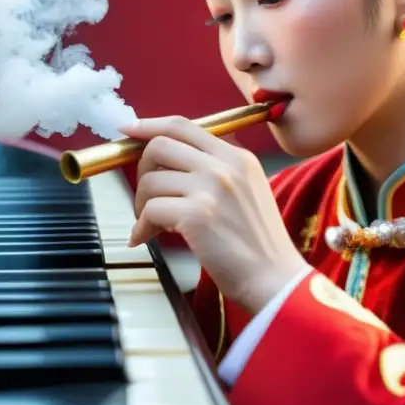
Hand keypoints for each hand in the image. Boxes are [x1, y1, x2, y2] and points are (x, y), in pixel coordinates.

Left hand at [123, 116, 309, 314]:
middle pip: (160, 145)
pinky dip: (141, 227)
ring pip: (151, 181)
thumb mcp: (249, 190)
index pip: (183, 125)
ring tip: (152, 224)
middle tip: (146, 194)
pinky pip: (150, 211)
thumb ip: (218, 169)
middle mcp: (225, 166)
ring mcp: (211, 189)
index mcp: (238, 156)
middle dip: (142, 169)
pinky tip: (145, 238)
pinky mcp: (197, 216)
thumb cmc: (259, 243)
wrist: (275, 279)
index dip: (149, 126)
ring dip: (141, 205)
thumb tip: (170, 161)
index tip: (129, 130)